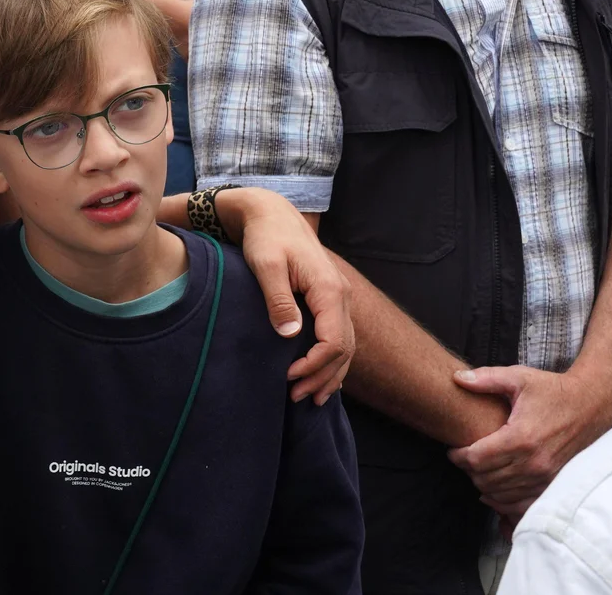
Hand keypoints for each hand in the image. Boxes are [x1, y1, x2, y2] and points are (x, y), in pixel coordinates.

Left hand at [225, 188, 352, 403]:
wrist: (272, 214)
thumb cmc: (266, 238)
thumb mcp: (266, 264)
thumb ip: (278, 299)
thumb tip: (290, 335)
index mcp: (330, 289)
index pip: (334, 340)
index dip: (314, 365)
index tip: (289, 377)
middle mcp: (342, 296)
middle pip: (343, 348)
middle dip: (322, 377)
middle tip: (296, 397)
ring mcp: (339, 298)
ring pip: (346, 345)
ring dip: (330, 374)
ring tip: (310, 397)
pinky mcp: (330, 299)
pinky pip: (339, 336)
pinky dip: (332, 361)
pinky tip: (320, 377)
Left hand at [447, 365, 611, 519]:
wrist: (592, 405)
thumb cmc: (553, 390)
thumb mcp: (519, 378)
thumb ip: (485, 378)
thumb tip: (456, 377)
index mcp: (521, 437)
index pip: (477, 459)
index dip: (458, 457)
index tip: (452, 450)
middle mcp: (534, 462)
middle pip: (485, 479)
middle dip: (468, 470)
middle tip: (463, 459)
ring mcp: (545, 477)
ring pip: (500, 494)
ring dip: (483, 484)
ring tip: (478, 470)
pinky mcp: (554, 483)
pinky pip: (521, 505)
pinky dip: (504, 501)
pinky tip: (494, 490)